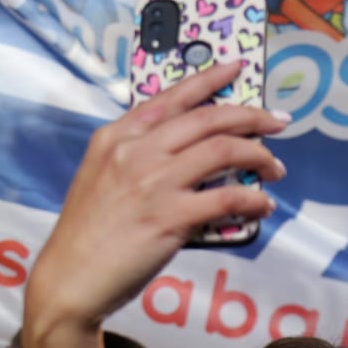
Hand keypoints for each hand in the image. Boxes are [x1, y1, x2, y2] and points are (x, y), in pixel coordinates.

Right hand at [23, 61, 288, 347]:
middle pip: (207, 118)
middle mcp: (135, 151)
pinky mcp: (170, 216)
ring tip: (275, 168)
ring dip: (259, 156)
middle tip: (278, 122)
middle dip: (251, 116)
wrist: (70, 279)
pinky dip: (253, 198)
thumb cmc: (88, 235)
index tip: (236, 68)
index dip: (209, 79)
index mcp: (117, 137)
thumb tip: (184, 152)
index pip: (171, 97)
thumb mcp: (102, 178)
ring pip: (223, 149)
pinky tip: (262, 204)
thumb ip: (135, 157)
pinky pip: (227, 198)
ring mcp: (153, 182)